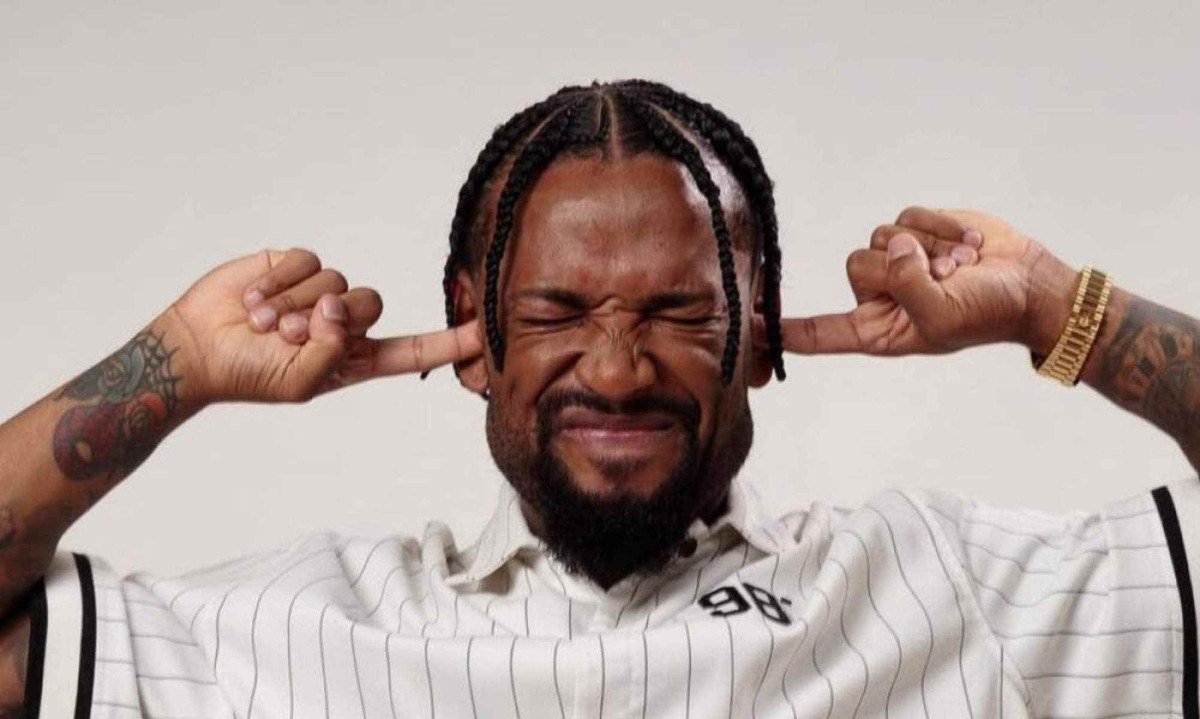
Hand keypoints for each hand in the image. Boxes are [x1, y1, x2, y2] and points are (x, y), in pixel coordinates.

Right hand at [160, 248, 482, 404]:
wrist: (197, 348)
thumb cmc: (249, 375)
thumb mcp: (300, 382)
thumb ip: (331, 353)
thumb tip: (339, 311)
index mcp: (355, 358)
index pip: (414, 349)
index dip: (450, 342)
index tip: (486, 332)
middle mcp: (343, 323)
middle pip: (371, 303)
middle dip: (328, 319)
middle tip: (288, 335)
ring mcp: (319, 292)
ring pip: (336, 280)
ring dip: (294, 305)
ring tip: (263, 324)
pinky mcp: (294, 265)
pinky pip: (307, 261)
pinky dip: (279, 282)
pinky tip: (253, 300)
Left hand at [778, 206, 1076, 356]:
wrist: (1030, 284)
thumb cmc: (986, 314)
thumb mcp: (942, 316)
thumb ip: (907, 283)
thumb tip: (891, 246)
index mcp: (876, 330)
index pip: (819, 333)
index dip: (783, 330)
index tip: (748, 327)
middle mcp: (878, 295)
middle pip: (855, 265)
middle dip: (903, 267)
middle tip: (945, 279)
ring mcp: (895, 260)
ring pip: (880, 236)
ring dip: (928, 246)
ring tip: (961, 265)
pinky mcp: (913, 229)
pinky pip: (906, 215)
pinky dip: (941, 227)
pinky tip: (968, 245)